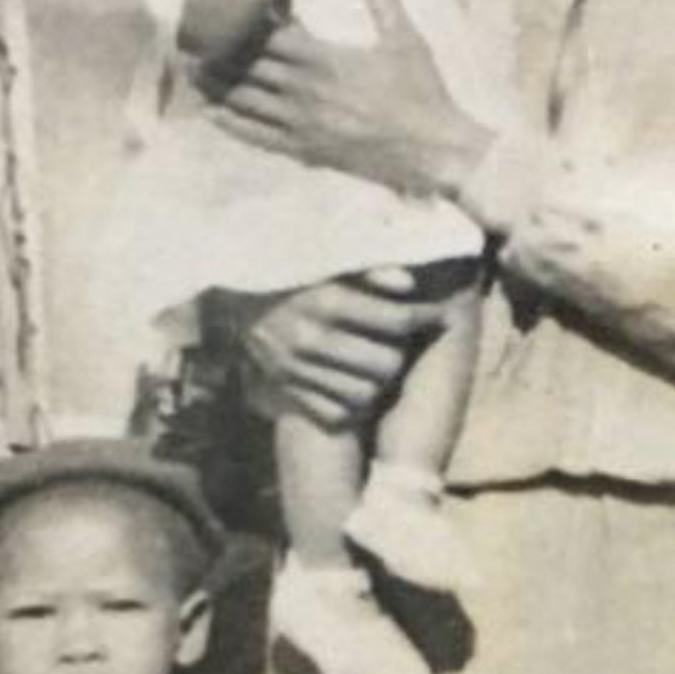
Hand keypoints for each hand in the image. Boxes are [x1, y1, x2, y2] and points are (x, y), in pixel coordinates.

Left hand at [207, 0, 492, 197]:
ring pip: (244, 101)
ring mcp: (301, 124)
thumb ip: (386, 7)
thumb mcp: (408, 43)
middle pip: (246, 67)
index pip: (269, 37)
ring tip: (193, 73)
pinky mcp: (305, 151)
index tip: (226, 12)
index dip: (244, 24)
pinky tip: (213, 114)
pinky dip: (231, 125)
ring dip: (216, 86)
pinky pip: (258, 137)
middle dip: (218, 52)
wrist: (433, 149)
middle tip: (191, 40)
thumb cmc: (423, 94)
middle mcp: (304, 91)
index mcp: (324, 60)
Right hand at [240, 270, 450, 428]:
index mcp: (325, 300)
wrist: (234, 298)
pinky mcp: (286, 392)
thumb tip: (408, 284)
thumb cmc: (294, 272)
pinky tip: (353, 380)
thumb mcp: (328, 260)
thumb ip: (369, 268)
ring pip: (366, 394)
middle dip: (402, 352)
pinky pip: (337, 413)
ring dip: (379, 380)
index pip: (397, 320)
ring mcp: (296, 370)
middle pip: (387, 364)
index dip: (426, 316)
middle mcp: (310, 338)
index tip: (440, 313)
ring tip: (379, 360)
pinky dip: (351, 402)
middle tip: (403, 340)